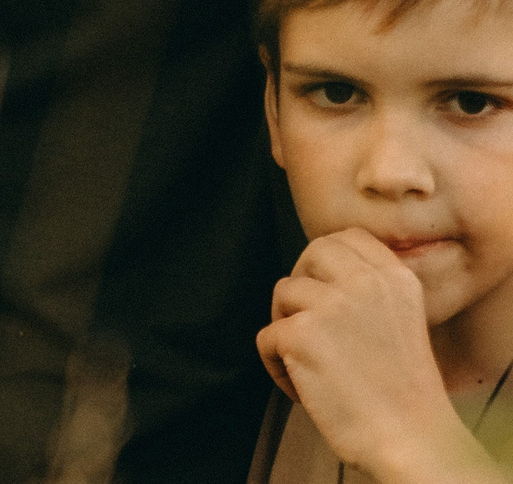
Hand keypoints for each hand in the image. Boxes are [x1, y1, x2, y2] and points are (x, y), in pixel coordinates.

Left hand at [255, 230, 488, 480]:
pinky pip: (266, 336)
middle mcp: (365, 282)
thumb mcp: (402, 321)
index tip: (326, 289)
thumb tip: (317, 272)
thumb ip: (369, 291)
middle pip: (311, 253)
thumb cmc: (402, 394)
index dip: (328, 260)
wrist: (412, 441)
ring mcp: (331, 304)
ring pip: (284, 293)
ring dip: (288, 328)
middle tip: (309, 324)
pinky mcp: (300, 333)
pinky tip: (304, 390)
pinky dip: (277, 366)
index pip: (349, 237)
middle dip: (303, 283)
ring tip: (313, 366)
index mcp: (396, 279)